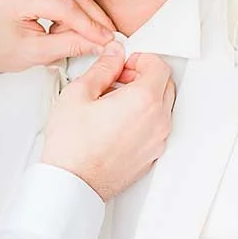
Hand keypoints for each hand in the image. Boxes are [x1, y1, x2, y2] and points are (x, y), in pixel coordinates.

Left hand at [0, 0, 115, 73]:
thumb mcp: (33, 54)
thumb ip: (68, 46)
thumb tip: (99, 43)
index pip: (66, 7)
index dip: (91, 24)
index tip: (108, 39)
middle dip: (93, 18)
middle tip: (108, 37)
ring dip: (81, 17)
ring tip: (75, 39)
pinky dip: (70, 12)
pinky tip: (64, 29)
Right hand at [41, 48, 174, 201]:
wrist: (71, 183)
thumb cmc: (72, 145)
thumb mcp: (79, 92)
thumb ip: (103, 67)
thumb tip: (114, 55)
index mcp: (144, 101)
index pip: (159, 66)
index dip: (140, 58)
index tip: (123, 63)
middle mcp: (158, 121)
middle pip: (165, 85)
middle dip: (144, 76)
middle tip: (118, 79)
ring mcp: (157, 142)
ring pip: (162, 107)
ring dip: (144, 97)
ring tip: (113, 101)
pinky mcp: (151, 157)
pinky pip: (156, 128)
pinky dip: (143, 118)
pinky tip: (116, 121)